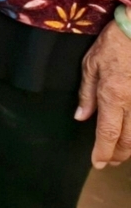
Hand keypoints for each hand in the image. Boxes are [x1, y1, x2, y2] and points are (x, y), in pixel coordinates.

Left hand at [77, 20, 130, 167]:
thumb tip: (82, 117)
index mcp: (113, 96)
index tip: (98, 163)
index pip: (108, 133)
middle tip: (109, 161)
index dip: (103, 152)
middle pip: (129, 140)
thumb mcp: (90, 66)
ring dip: (130, 147)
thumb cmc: (113, 44)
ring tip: (120, 151)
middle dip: (118, 155)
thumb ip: (86, 94)